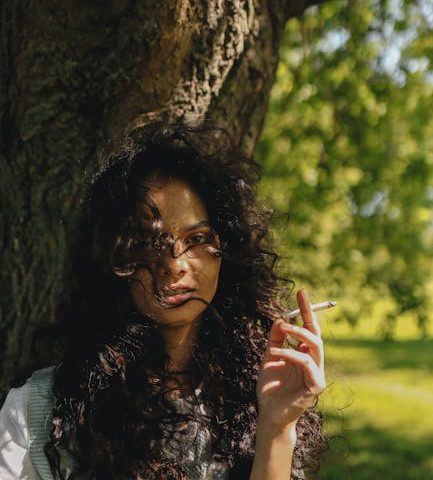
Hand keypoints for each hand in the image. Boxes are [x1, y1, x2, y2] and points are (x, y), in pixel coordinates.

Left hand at [256, 288, 325, 429]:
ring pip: (315, 346)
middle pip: (316, 333)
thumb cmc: (271, 386)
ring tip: (281, 329)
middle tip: (296, 303)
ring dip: (297, 334)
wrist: (269, 413)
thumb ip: (275, 339)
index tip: (301, 291)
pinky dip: (291, 354)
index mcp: (303, 353)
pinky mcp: (315, 386)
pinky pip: (306, 363)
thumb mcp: (269, 357)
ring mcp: (316, 373)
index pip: (309, 328)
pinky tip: (275, 353)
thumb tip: (280, 319)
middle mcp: (312, 361)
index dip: (306, 310)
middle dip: (308, 315)